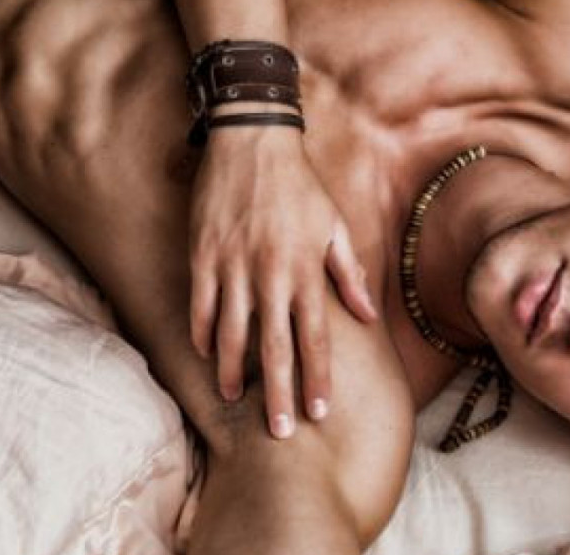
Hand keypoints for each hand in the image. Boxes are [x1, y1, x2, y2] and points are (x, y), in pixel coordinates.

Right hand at [188, 125, 376, 438]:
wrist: (253, 140)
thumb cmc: (300, 185)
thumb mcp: (335, 225)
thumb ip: (348, 274)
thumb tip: (368, 316)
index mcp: (306, 270)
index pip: (315, 336)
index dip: (318, 376)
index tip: (320, 410)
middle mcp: (270, 274)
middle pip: (275, 346)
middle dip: (279, 391)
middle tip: (281, 430)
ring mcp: (233, 266)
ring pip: (232, 332)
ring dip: (234, 370)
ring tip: (235, 399)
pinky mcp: (203, 255)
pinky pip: (201, 304)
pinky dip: (202, 332)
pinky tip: (205, 354)